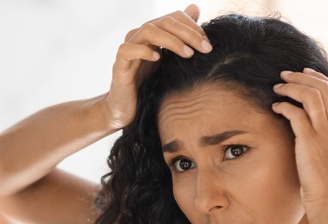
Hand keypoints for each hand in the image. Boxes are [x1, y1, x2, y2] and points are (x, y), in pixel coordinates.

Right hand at [103, 4, 211, 128]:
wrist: (128, 109)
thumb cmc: (150, 86)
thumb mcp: (170, 61)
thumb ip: (182, 38)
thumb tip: (195, 8)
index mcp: (152, 34)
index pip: (174, 17)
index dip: (193, 26)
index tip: (208, 44)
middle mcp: (139, 37)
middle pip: (164, 22)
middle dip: (188, 33)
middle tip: (205, 48)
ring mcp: (128, 49)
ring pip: (148, 31)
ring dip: (172, 41)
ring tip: (188, 54)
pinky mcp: (119, 64)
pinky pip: (128, 49)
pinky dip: (144, 51)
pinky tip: (158, 59)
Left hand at [271, 68, 327, 217]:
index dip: (320, 79)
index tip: (305, 73)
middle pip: (323, 88)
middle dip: (302, 77)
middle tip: (285, 75)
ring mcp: (326, 133)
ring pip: (310, 96)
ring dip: (291, 88)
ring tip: (277, 88)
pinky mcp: (310, 142)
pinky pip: (296, 114)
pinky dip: (284, 106)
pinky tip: (275, 107)